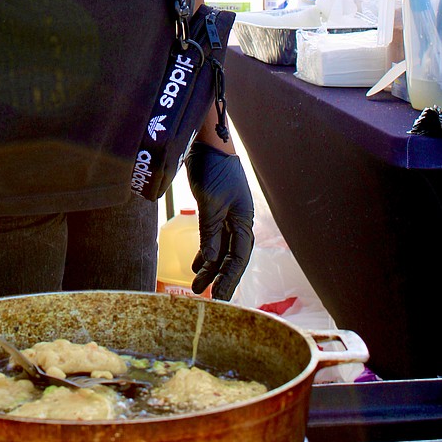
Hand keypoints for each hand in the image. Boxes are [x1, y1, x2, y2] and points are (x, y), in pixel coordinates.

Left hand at [185, 140, 254, 301]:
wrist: (206, 142)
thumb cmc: (213, 169)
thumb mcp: (211, 202)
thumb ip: (210, 232)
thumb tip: (212, 262)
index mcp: (244, 219)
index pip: (239, 256)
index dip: (230, 278)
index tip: (220, 298)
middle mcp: (238, 220)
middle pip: (232, 256)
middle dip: (221, 278)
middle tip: (209, 299)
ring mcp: (226, 215)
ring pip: (220, 249)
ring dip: (210, 267)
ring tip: (197, 286)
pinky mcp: (214, 209)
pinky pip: (212, 237)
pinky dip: (205, 251)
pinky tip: (197, 265)